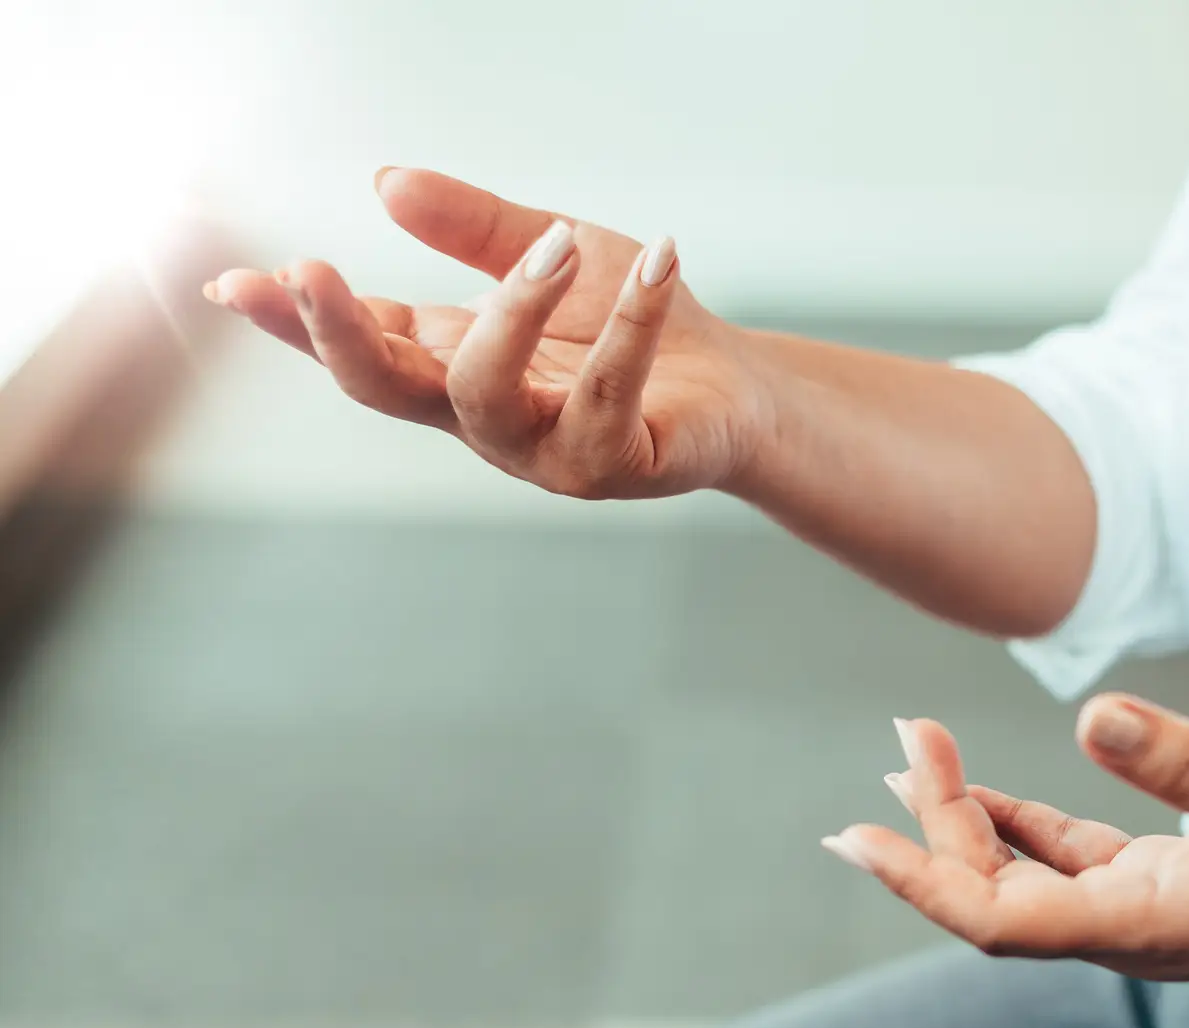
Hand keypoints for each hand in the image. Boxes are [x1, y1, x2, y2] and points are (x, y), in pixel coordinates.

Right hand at [203, 167, 770, 498]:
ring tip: (556, 245)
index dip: (297, 318)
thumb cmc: (633, 325)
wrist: (733, 388)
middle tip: (314, 272)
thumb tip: (387, 181)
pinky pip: (608, 394)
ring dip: (512, 310)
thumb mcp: (553, 256)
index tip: (233, 284)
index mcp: (454, 366)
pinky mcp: (615, 463)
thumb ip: (476, 228)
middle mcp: (485, 418)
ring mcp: (544, 452)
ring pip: (484, 394)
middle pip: (387, 390)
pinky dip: (633, 322)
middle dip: (342, 335)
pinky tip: (658, 259)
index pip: (361, 345)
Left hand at [821, 697, 1188, 981]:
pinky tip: (984, 790)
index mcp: (1138, 926)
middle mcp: (1125, 931)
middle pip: (994, 893)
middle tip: (907, 735)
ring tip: (912, 760)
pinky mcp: (1163, 886)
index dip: (920, 879)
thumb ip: (1180, 758)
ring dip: (966, 824)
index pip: (994, 918)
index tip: (859, 834)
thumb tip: (1092, 712)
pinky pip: (1066, 861)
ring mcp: (1141, 912)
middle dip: (936, 824)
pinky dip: (1019, 825)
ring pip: (1024, 877)